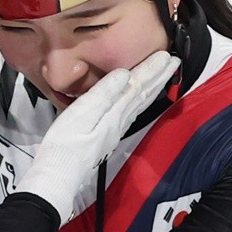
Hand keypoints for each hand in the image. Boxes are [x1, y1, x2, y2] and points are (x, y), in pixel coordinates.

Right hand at [15, 51, 179, 225]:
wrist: (58, 174)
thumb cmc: (65, 145)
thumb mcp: (82, 113)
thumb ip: (104, 94)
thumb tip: (125, 74)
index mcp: (114, 114)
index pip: (137, 86)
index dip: (151, 70)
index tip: (166, 56)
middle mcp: (119, 122)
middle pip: (143, 95)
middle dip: (158, 77)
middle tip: (173, 62)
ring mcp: (113, 130)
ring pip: (139, 104)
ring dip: (152, 88)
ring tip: (162, 76)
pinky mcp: (105, 136)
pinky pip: (130, 112)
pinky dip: (138, 101)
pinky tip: (137, 101)